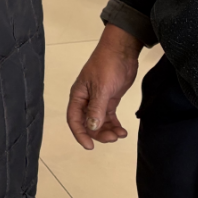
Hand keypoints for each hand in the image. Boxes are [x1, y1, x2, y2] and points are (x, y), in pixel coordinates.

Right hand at [67, 24, 142, 149]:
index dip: (80, 134)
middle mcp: (86, 100)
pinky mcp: (109, 99)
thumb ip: (96, 109)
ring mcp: (98, 100)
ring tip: (121, 134)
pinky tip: (122, 130)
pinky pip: (109, 117)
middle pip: (87, 123)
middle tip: (113, 138)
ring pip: (99, 122)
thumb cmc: (107, 66)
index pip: (74, 119)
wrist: (122, 52)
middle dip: (98, 133)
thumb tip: (91, 127)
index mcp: (78, 96)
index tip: (90, 146)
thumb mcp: (101, 88)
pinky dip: (114, 125)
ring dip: (108, 131)